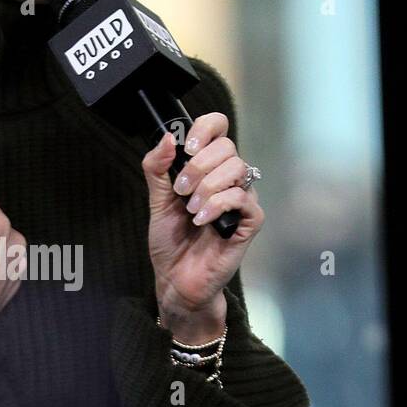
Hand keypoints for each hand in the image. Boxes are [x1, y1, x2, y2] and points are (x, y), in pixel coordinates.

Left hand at [141, 113, 263, 324]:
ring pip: (237, 169)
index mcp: (207, 168)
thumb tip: (167, 138)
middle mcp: (228, 179)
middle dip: (198, 167)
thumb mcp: (156, 200)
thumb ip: (157, 169)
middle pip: (227, 147)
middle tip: (180, 191)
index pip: (219, 128)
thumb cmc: (171, 241)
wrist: (177, 279)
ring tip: (190, 210)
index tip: (188, 147)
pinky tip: (201, 220)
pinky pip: (243, 198)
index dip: (207, 128)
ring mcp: (242, 200)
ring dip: (207, 187)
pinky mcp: (250, 221)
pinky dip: (218, 205)